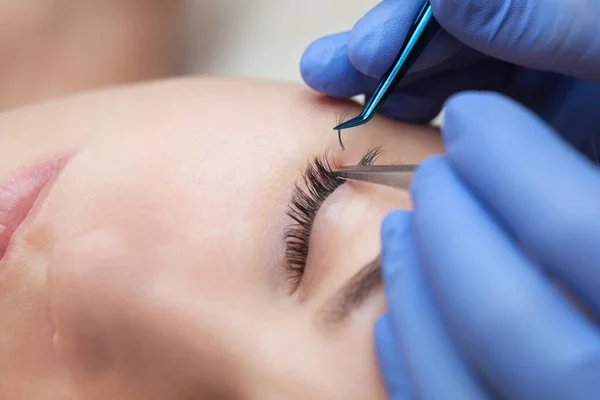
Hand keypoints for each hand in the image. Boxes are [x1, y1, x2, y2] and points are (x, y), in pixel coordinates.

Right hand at [300, 0, 599, 157]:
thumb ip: (549, 13)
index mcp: (561, 8)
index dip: (407, 17)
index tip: (361, 53)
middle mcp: (548, 32)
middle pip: (450, 28)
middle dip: (385, 49)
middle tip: (327, 73)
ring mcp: (544, 78)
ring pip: (453, 73)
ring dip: (398, 88)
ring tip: (346, 105)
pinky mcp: (540, 125)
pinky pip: (472, 119)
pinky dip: (430, 129)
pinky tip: (395, 136)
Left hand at [375, 91, 599, 398]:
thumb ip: (584, 205)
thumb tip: (511, 154)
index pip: (575, 224)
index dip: (511, 158)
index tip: (469, 114)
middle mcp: (596, 392)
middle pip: (503, 310)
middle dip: (450, 224)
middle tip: (430, 173)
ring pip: (454, 375)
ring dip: (411, 285)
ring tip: (398, 226)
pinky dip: (408, 356)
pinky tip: (392, 313)